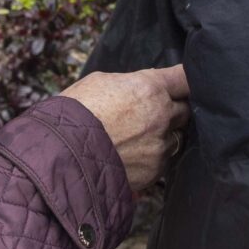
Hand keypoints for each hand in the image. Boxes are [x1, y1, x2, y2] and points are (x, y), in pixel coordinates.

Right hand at [61, 64, 191, 191]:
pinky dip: (152, 157)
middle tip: (153, 112)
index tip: (185, 83)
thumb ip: (130, 84)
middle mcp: (162, 115)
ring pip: (177, 137)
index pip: (185, 78)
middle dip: (173, 109)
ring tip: (140, 137)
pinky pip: (164, 160)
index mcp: (150, 87)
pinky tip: (132, 155)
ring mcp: (160, 145)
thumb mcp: (101, 82)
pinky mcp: (155, 170)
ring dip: (165, 135)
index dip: (186, 79)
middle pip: (186, 110)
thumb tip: (141, 88)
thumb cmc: (75, 112)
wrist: (62, 153)